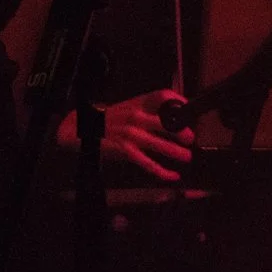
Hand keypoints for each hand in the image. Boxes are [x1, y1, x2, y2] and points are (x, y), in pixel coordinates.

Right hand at [56, 89, 195, 181]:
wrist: (81, 128)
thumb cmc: (111, 120)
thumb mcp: (129, 109)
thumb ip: (149, 112)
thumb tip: (176, 119)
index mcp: (138, 103)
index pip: (162, 95)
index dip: (178, 101)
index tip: (189, 108)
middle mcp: (135, 116)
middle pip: (163, 121)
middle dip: (180, 131)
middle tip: (190, 139)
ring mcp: (129, 133)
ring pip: (156, 144)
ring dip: (174, 152)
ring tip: (187, 157)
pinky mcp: (123, 150)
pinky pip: (145, 162)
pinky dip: (160, 170)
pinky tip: (171, 175)